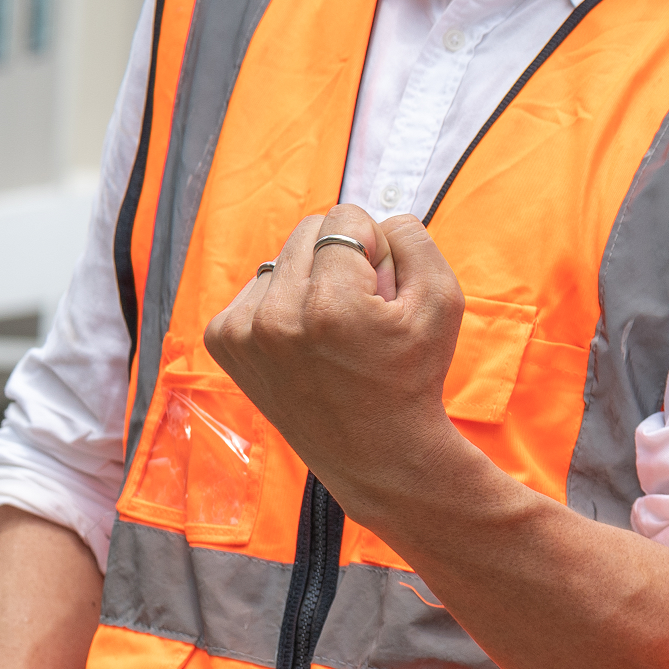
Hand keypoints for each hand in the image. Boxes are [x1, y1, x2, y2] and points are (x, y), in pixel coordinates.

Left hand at [204, 206, 474, 516]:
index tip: (383, 290)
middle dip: (341, 257)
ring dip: (311, 279)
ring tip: (332, 329)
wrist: (374, 452)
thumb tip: (374, 219)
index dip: (375, 246)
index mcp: (332, 304)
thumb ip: (413, 239)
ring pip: (283, 257)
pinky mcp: (224, 342)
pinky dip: (283, 302)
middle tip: (361, 310)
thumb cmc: (412, 375)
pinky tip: (304, 339)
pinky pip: (258, 286)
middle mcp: (277, 316)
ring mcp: (243, 332)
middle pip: (308, 230)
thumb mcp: (444, 300)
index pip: (344, 216)